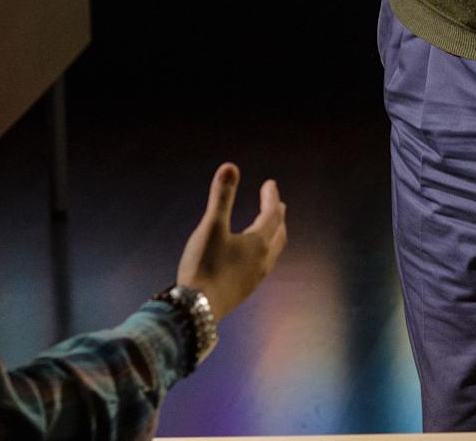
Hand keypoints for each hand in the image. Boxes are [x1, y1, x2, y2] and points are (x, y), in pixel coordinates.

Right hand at [174, 163, 286, 321]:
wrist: (197, 310)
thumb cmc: (204, 265)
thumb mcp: (211, 227)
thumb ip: (221, 197)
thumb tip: (230, 166)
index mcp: (258, 242)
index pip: (272, 214)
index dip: (271, 197)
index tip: (270, 184)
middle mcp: (263, 260)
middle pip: (278, 233)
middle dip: (278, 216)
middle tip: (277, 204)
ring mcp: (256, 277)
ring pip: (273, 252)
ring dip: (274, 235)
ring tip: (270, 229)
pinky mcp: (246, 290)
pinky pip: (264, 265)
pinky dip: (265, 252)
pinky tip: (253, 259)